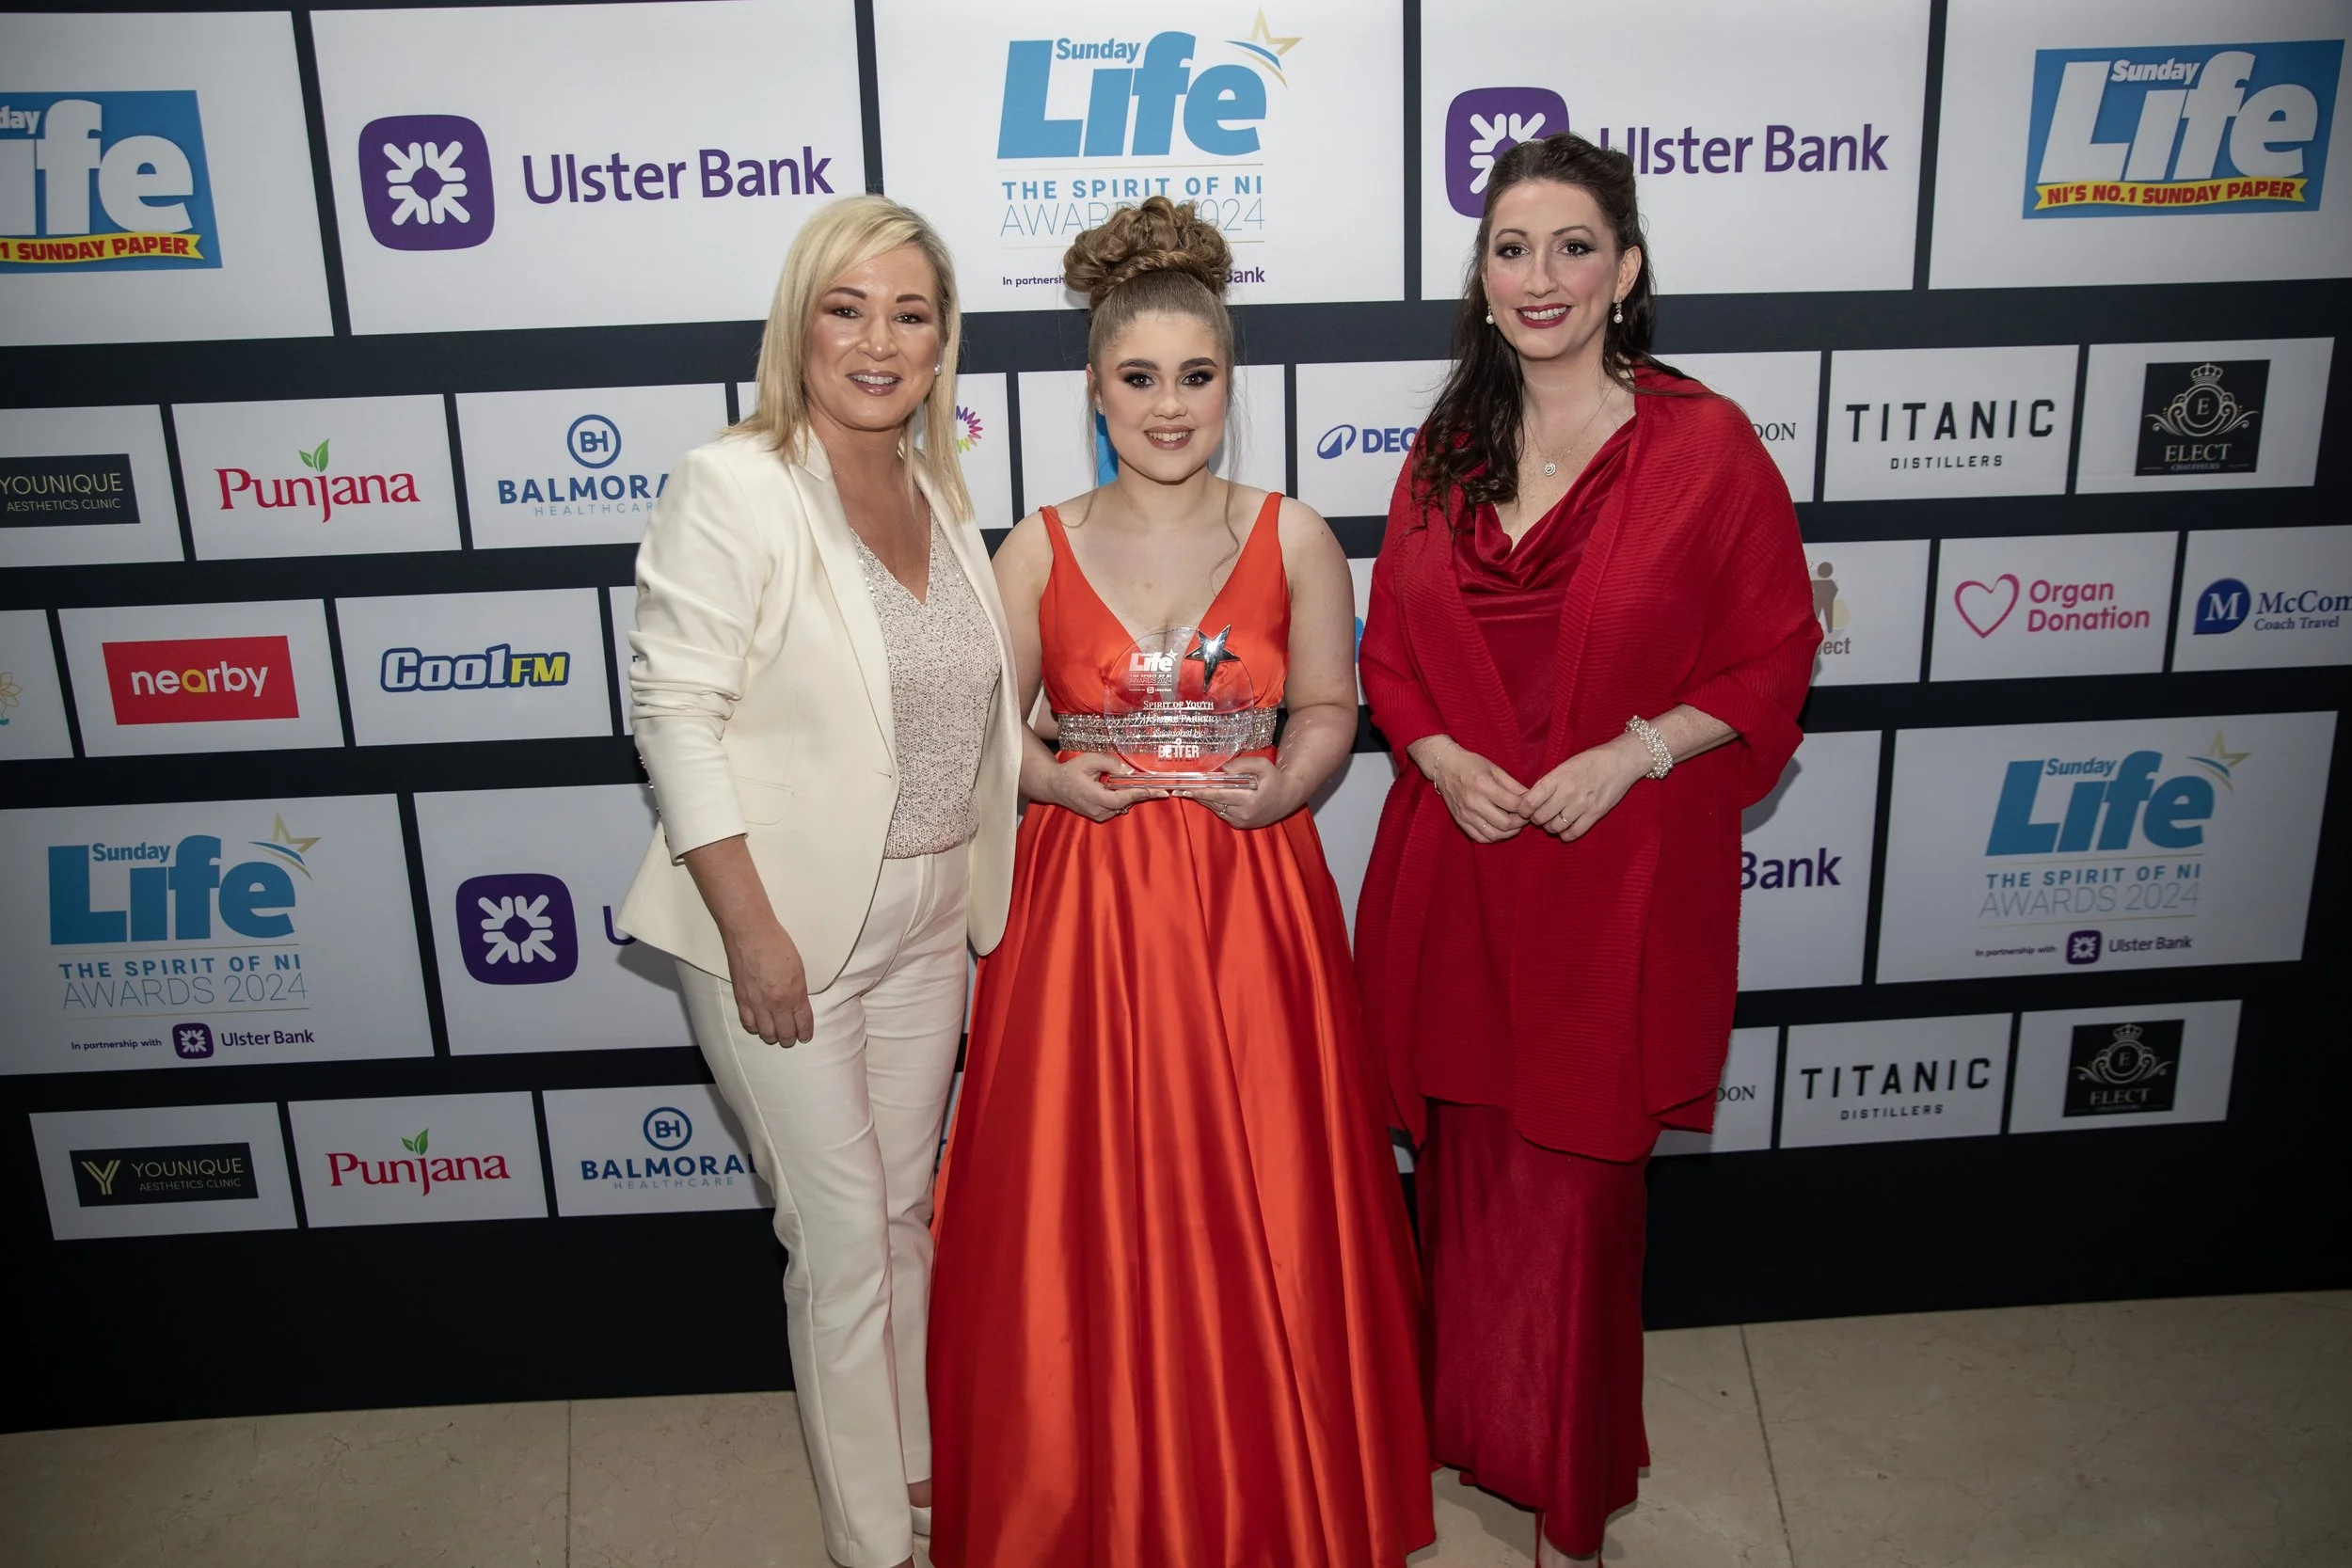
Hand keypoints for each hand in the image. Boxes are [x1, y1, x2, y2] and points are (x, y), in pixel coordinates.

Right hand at [724, 920, 814, 1045]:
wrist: (752, 934)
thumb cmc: (778, 945)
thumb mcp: (798, 969)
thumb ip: (798, 991)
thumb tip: (797, 1005)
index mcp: (794, 994)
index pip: (802, 1023)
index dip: (805, 1033)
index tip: (805, 1037)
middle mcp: (776, 1003)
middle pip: (785, 1033)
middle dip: (789, 1039)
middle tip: (791, 1039)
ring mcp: (757, 1003)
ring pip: (766, 1033)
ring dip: (772, 1037)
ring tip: (775, 1035)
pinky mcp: (741, 999)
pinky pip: (748, 1024)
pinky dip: (755, 1028)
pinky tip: (759, 1026)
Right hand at [1053, 752, 1164, 821]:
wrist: (1053, 785)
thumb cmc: (1071, 771)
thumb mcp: (1090, 760)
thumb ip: (1110, 764)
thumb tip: (1128, 771)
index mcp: (1094, 797)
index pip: (1122, 798)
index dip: (1140, 794)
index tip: (1158, 792)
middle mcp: (1097, 810)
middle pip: (1125, 803)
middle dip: (1140, 794)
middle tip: (1159, 789)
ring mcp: (1097, 815)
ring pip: (1121, 806)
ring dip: (1128, 795)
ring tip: (1130, 784)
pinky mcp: (1097, 816)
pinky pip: (1115, 808)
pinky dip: (1121, 798)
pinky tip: (1117, 788)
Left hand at [1185, 755, 1301, 829]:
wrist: (1287, 797)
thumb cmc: (1275, 778)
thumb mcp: (1262, 765)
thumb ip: (1242, 765)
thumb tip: (1222, 770)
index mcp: (1250, 800)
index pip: (1220, 795)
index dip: (1202, 792)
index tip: (1186, 789)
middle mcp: (1245, 814)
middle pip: (1215, 803)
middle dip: (1196, 796)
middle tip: (1178, 789)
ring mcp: (1243, 821)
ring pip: (1217, 809)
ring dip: (1203, 800)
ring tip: (1186, 791)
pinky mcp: (1241, 825)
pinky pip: (1222, 813)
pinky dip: (1213, 804)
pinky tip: (1203, 796)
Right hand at [1407, 735, 1529, 842]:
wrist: (1445, 767)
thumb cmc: (1471, 765)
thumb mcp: (1495, 769)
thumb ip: (1513, 785)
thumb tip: (1531, 797)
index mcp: (1484, 786)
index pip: (1513, 805)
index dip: (1527, 808)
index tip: (1531, 805)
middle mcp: (1474, 802)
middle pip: (1505, 823)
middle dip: (1520, 822)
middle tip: (1524, 816)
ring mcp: (1466, 814)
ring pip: (1494, 834)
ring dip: (1509, 832)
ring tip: (1514, 823)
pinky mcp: (1460, 821)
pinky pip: (1480, 838)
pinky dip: (1494, 837)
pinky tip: (1499, 828)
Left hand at [1523, 735, 1649, 840]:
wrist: (1620, 761)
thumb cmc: (1591, 761)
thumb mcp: (1565, 765)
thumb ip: (1549, 782)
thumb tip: (1531, 799)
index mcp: (1557, 777)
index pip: (1530, 801)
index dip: (1523, 810)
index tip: (1525, 811)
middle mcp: (1568, 792)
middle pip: (1540, 817)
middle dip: (1536, 819)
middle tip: (1540, 815)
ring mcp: (1582, 804)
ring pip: (1555, 827)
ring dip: (1550, 827)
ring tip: (1553, 821)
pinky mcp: (1595, 814)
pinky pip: (1573, 833)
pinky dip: (1565, 834)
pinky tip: (1565, 828)